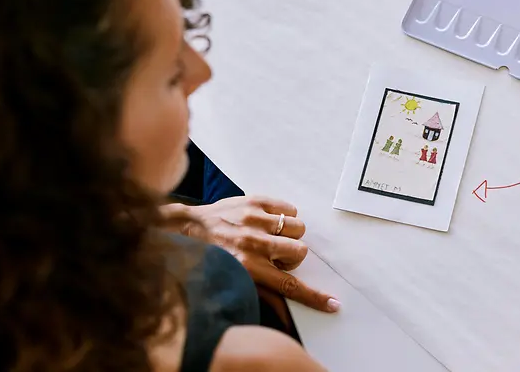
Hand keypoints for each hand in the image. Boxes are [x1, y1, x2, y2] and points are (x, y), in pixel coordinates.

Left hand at [164, 196, 339, 312]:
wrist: (186, 227)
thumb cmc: (211, 256)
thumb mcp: (235, 278)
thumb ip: (264, 294)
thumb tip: (287, 318)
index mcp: (249, 267)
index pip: (289, 285)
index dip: (314, 296)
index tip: (332, 303)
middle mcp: (253, 243)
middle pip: (300, 251)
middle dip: (291, 255)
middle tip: (273, 254)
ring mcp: (255, 219)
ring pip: (298, 227)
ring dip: (288, 234)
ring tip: (270, 235)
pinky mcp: (255, 201)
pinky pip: (289, 208)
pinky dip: (283, 215)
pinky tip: (268, 221)